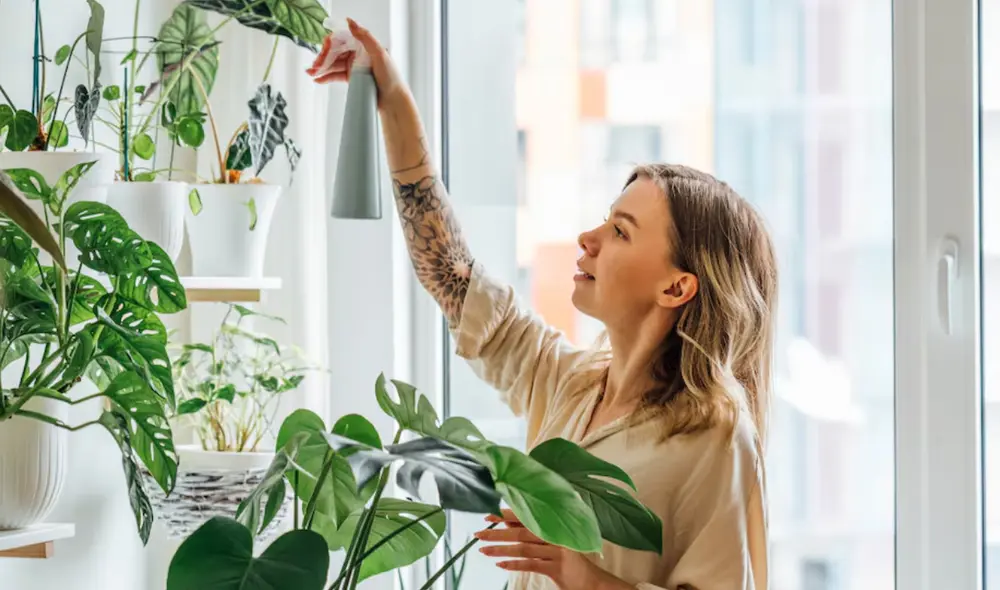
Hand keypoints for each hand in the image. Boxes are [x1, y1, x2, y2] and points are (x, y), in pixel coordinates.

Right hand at [306, 18, 409, 110]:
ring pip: (333, 63)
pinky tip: (318, 79)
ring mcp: (354, 65)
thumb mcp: (380, 54)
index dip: (331, 44)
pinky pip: (336, 75)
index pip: (342, 39)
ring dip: (321, 67)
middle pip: (335, 51)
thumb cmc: (391, 77)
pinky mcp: (352, 77)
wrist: (394, 100)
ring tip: (311, 73)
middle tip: (315, 66)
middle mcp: (358, 53)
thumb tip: (350, 22)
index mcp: (364, 44)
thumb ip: (365, 37)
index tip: (325, 51)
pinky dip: (326, 76)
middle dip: (323, 57)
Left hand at [475, 510, 631, 589]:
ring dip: (501, 549)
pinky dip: (514, 565)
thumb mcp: (553, 543)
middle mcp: (556, 536)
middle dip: (498, 532)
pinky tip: (500, 565)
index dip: (507, 514)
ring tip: (483, 550)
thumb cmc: (569, 560)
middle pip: (522, 531)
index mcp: (554, 526)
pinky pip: (532, 565)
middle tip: (478, 533)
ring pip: (524, 548)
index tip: (488, 515)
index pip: (527, 516)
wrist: (592, 582)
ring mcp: (558, 551)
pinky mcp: (558, 568)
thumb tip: (507, 522)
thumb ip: (533, 531)